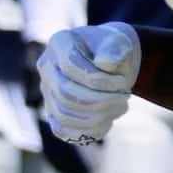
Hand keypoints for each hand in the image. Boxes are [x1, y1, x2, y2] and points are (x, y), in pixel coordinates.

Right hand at [36, 23, 140, 147]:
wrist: (112, 61)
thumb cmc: (114, 49)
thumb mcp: (119, 42)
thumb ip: (114, 48)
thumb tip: (104, 64)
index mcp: (59, 43)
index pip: (70, 67)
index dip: (99, 79)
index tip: (123, 81)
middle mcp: (46, 67)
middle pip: (65, 94)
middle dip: (101, 101)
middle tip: (125, 98)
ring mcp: (47, 91)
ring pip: (64, 115)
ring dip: (97, 117)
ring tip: (120, 107)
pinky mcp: (53, 112)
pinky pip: (63, 130)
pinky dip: (87, 131)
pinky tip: (108, 122)